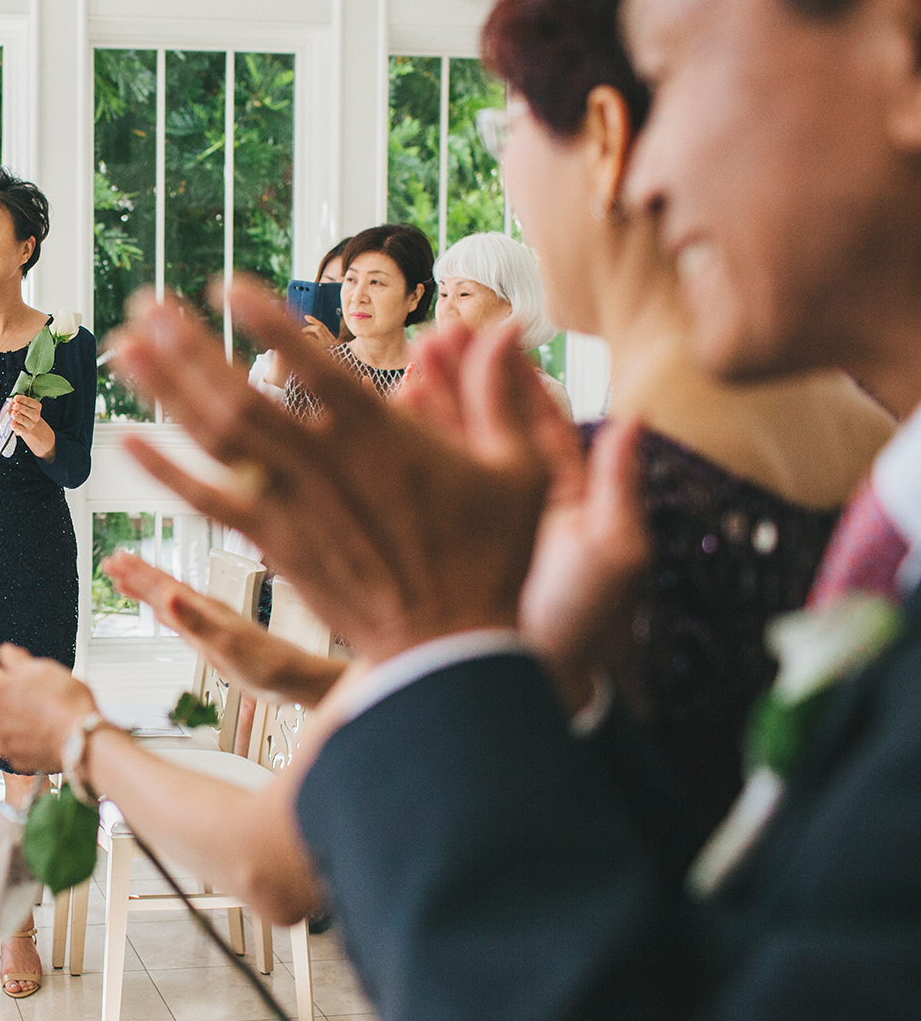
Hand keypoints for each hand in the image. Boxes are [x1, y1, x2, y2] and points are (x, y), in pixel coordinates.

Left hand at [0, 643, 97, 771]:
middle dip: (2, 691)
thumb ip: (17, 658)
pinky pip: (10, 741)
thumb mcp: (44, 667)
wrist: (83, 739)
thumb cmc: (67, 705)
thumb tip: (7, 654)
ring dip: (9, 714)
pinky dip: (19, 735)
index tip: (7, 665)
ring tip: (35, 711)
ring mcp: (1, 740)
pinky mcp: (14, 758)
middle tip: (26, 689)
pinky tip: (38, 729)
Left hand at [6, 394, 55, 458]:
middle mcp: (35, 415)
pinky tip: (12, 424)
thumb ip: (20, 401)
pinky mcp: (25, 431)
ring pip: (24, 420)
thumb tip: (14, 401)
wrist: (32, 426)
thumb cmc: (27, 413)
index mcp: (36, 406)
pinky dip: (16, 426)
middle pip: (27, 411)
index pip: (30, 402)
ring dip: (18, 417)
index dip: (22, 400)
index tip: (16, 398)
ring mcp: (30, 424)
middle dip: (21, 408)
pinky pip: (20, 429)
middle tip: (15, 406)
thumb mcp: (26, 405)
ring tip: (13, 413)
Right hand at [104, 553, 344, 706]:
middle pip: (163, 586)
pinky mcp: (212, 639)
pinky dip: (165, 613)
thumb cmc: (264, 662)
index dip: (137, 573)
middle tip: (110, 562)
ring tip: (125, 582)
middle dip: (136, 574)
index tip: (114, 560)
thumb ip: (194, 620)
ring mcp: (208, 623)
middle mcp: (204, 610)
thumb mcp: (224, 642)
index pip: (162, 584)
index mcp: (203, 607)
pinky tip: (160, 614)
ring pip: (170, 600)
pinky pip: (180, 620)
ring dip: (147, 591)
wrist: (291, 677)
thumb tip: (167, 597)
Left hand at [107, 284, 549, 665]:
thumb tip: (507, 325)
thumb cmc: (491, 561)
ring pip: (213, 439)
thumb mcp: (519, 472)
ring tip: (121, 346)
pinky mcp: (273, 546)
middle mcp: (323, 466)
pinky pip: (206, 501)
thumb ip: (500, 393)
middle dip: (186, 345)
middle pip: (237, 395)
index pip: (310, 363)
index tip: (226, 286)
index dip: (265, 321)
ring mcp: (291, 508)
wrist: (446, 654)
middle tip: (143, 303)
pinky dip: (165, 470)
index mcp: (381, 437)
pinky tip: (127, 440)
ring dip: (163, 390)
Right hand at [398, 328, 649, 709]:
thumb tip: (636, 419)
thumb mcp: (614, 556)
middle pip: (487, 424)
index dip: (515, 376)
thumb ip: (620, 488)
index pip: (537, 422)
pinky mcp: (430, 542)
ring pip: (449, 447)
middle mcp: (513, 506)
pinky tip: (385, 413)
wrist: (516, 688)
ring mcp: (468, 524)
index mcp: (562, 501)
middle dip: (464, 374)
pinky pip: (415, 485)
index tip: (493, 332)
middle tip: (438, 332)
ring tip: (408, 357)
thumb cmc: (576, 632)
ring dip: (430, 400)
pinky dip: (402, 445)